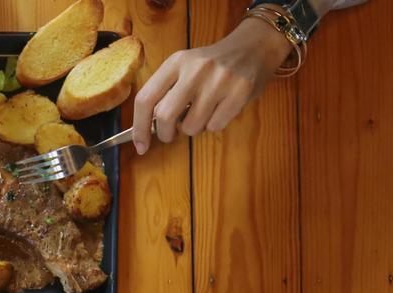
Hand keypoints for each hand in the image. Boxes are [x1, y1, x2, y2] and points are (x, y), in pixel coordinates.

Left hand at [132, 18, 293, 154]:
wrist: (253, 47)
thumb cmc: (213, 65)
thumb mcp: (185, 67)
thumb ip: (166, 92)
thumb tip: (147, 128)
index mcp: (176, 62)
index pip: (145, 99)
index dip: (139, 127)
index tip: (140, 145)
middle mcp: (195, 69)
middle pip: (165, 116)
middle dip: (165, 133)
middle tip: (172, 133)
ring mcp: (219, 80)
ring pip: (191, 126)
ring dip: (193, 129)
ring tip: (203, 113)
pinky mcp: (239, 92)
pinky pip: (215, 127)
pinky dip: (214, 125)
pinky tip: (221, 109)